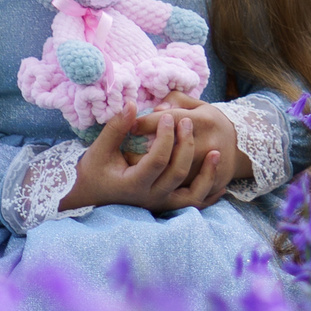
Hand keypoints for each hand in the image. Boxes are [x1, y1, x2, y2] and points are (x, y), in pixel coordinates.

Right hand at [58, 104, 223, 212]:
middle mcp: (149, 197)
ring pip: (191, 196)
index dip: (164, 136)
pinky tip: (221, 183)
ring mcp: (160, 203)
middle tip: (187, 122)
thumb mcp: (99, 149)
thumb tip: (131, 104)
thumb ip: (116, 127)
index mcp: (133, 184)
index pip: (157, 159)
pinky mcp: (166, 206)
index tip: (165, 116)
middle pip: (177, 173)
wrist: (90, 196)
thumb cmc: (93, 170)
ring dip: (207, 175)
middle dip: (185, 145)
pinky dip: (208, 194)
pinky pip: (193, 204)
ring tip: (216, 153)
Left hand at [136, 93, 241, 202]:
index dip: (147, 122)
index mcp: (204, 120)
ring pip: (175, 173)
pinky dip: (167, 186)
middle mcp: (208, 144)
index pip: (170, 120)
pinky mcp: (211, 184)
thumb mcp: (197, 105)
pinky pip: (185, 190)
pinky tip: (152, 180)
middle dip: (145, 151)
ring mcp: (209, 167)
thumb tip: (156, 110)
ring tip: (135, 165)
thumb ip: (175, 101)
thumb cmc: (211, 123)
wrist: (241, 148)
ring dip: (153, 171)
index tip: (132, 125)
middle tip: (128, 150)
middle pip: (171, 150)